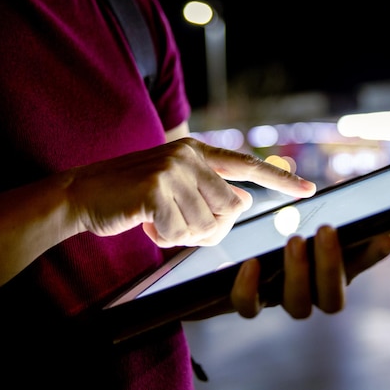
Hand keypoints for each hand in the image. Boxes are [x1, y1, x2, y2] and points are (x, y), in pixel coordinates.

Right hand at [67, 137, 315, 246]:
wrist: (81, 194)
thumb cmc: (132, 196)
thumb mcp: (174, 186)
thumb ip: (208, 191)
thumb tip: (243, 204)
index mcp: (197, 151)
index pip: (247, 165)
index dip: (280, 180)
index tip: (309, 189)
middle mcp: (189, 155)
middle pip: (232, 209)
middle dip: (210, 227)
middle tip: (179, 225)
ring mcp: (173, 169)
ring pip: (207, 224)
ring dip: (183, 234)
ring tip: (157, 220)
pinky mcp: (156, 189)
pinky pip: (179, 232)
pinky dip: (162, 237)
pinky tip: (144, 222)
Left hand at [230, 225, 389, 318]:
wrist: (223, 255)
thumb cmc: (270, 232)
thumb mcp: (297, 220)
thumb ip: (322, 217)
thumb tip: (360, 202)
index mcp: (328, 273)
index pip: (359, 267)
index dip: (374, 256)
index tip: (387, 237)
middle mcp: (309, 293)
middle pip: (331, 300)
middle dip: (332, 265)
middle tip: (325, 229)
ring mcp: (279, 299)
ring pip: (298, 306)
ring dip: (300, 275)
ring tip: (295, 241)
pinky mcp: (247, 300)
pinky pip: (249, 306)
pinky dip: (250, 288)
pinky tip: (251, 263)